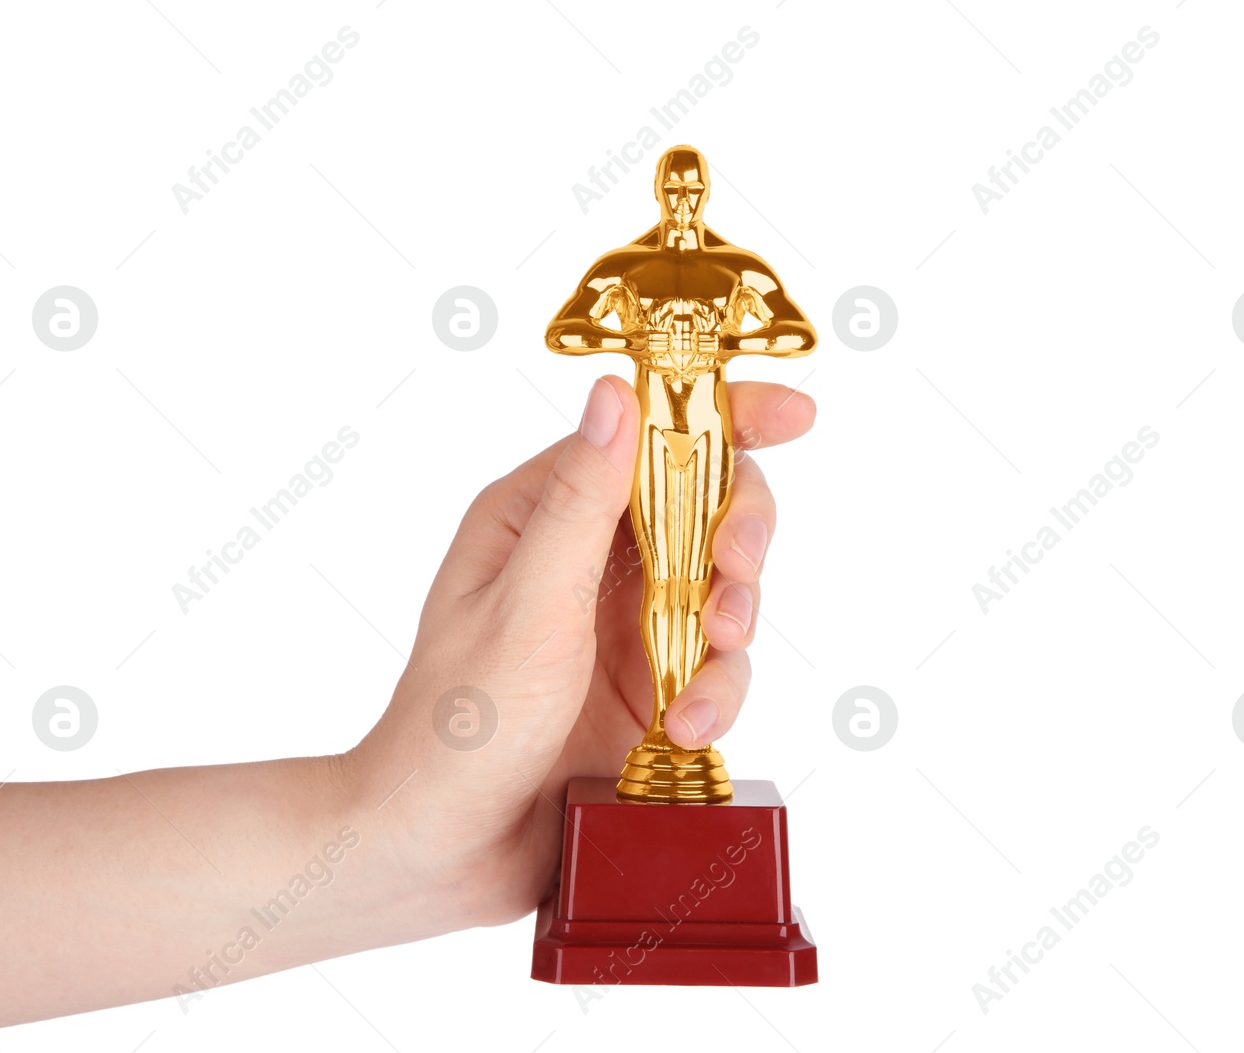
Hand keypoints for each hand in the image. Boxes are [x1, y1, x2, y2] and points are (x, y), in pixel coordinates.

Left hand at [344, 374, 815, 930]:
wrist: (447, 849)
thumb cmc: (459, 724)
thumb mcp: (526, 604)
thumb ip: (581, 503)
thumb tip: (618, 394)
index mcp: (541, 512)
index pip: (647, 437)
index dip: (727, 417)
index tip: (796, 415)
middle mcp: (589, 559)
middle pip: (707, 507)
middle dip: (739, 537)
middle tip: (733, 574)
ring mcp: (626, 626)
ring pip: (724, 591)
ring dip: (732, 628)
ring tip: (696, 687)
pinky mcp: (653, 689)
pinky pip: (719, 669)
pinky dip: (717, 695)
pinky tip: (687, 729)